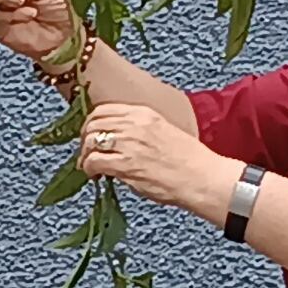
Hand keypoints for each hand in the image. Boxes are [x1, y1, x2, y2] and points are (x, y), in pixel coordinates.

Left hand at [78, 101, 214, 209]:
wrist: (202, 178)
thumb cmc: (189, 160)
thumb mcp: (164, 131)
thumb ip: (139, 131)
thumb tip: (118, 140)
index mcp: (143, 113)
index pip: (103, 109)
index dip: (91, 123)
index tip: (91, 135)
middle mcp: (134, 124)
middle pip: (92, 124)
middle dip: (85, 139)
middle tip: (86, 152)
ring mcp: (129, 143)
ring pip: (90, 141)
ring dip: (85, 155)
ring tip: (89, 166)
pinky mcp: (126, 164)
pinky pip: (94, 161)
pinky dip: (89, 168)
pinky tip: (95, 175)